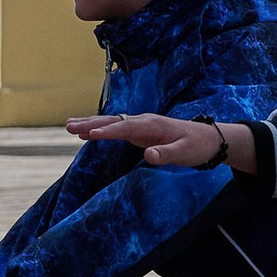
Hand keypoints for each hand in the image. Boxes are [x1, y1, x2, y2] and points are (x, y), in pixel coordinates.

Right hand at [68, 111, 251, 173]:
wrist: (208, 138)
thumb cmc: (196, 146)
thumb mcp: (185, 153)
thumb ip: (166, 154)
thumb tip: (148, 155)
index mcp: (153, 125)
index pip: (126, 128)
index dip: (108, 131)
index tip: (90, 135)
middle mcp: (143, 121)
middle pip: (113, 121)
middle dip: (91, 123)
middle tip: (69, 127)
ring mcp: (140, 125)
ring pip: (111, 122)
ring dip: (91, 124)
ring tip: (69, 126)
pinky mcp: (139, 132)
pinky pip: (115, 128)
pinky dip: (99, 129)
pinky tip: (86, 133)